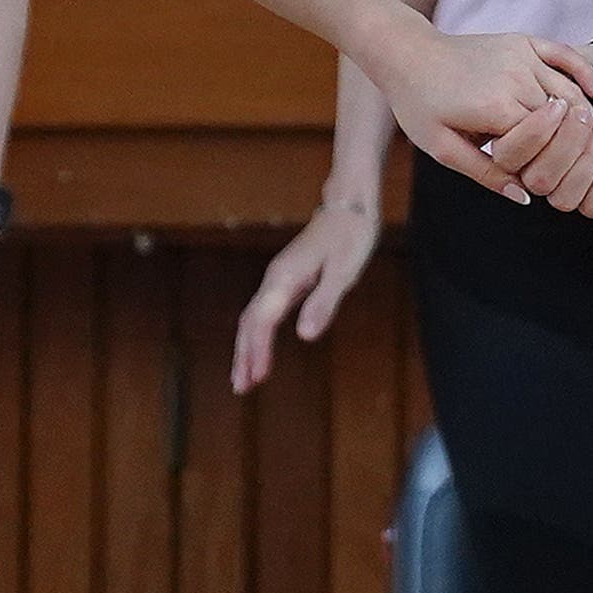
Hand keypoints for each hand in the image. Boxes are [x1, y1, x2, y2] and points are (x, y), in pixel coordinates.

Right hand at [234, 191, 383, 385]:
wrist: (349, 205)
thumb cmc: (351, 235)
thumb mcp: (344, 272)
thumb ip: (324, 303)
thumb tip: (306, 335)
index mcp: (285, 279)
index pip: (263, 323)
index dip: (259, 352)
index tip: (257, 378)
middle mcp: (275, 279)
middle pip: (250, 323)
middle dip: (244, 356)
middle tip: (241, 388)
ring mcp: (278, 278)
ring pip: (253, 317)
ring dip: (246, 347)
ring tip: (245, 377)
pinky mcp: (286, 279)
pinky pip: (264, 311)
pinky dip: (258, 334)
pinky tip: (260, 348)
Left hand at [387, 24, 592, 215]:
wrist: (408, 55)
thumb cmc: (420, 104)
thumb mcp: (442, 148)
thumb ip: (485, 173)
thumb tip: (525, 196)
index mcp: (495, 107)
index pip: (545, 142)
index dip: (557, 164)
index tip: (565, 180)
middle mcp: (515, 78)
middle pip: (565, 118)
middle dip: (578, 145)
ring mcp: (521, 55)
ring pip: (569, 92)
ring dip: (586, 118)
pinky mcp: (523, 42)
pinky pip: (564, 55)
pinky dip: (585, 74)